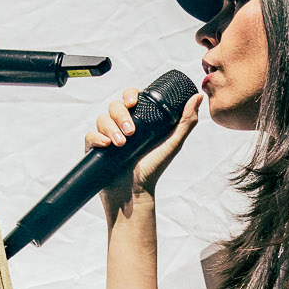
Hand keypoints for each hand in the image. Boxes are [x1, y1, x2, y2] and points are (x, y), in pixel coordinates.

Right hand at [88, 86, 202, 209]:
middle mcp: (121, 126)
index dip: (129, 94)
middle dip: (121, 115)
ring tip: (121, 144)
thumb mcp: (173, 143)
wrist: (135, 193)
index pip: (130, 98)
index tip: (134, 101)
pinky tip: (106, 145)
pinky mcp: (94, 149)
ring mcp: (107, 137)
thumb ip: (187, 121)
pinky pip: (90, 135)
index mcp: (138, 120)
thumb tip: (198, 97)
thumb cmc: (153, 169)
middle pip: (114, 106)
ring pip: (102, 119)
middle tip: (131, 131)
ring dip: (111, 127)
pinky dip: (97, 138)